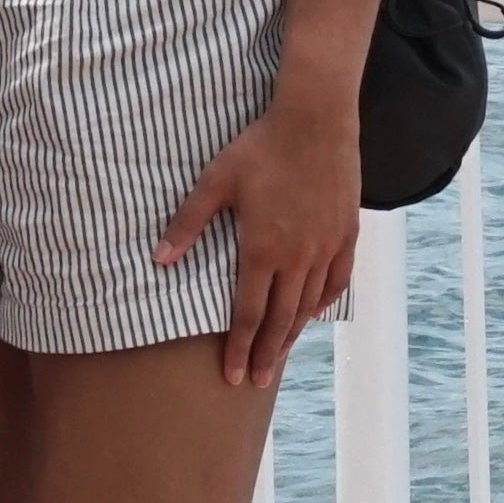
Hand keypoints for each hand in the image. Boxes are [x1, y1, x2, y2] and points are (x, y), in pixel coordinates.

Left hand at [159, 83, 358, 389]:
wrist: (315, 120)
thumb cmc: (260, 147)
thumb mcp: (215, 182)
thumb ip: (187, 224)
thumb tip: (158, 260)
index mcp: (261, 249)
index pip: (247, 314)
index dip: (238, 348)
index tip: (231, 376)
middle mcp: (296, 257)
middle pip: (279, 319)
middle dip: (265, 354)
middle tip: (255, 382)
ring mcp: (325, 247)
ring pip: (308, 304)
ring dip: (292, 333)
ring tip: (278, 355)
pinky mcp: (346, 233)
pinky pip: (337, 280)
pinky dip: (323, 302)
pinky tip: (313, 313)